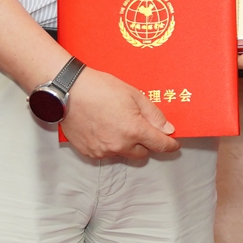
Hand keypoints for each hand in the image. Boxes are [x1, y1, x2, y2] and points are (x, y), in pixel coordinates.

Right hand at [58, 68, 178, 162]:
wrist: (68, 91)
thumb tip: (167, 129)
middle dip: (146, 143)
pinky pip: (106, 153)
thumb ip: (153, 115)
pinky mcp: (89, 153)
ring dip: (126, 144)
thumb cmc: (100, 88)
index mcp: (134, 130)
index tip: (174, 144)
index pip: (160, 145)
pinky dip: (109, 144)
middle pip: (142, 154)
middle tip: (140, 127)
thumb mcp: (134, 95)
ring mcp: (103, 151)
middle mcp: (119, 145)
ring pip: (124, 154)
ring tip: (117, 123)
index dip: (170, 145)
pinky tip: (104, 128)